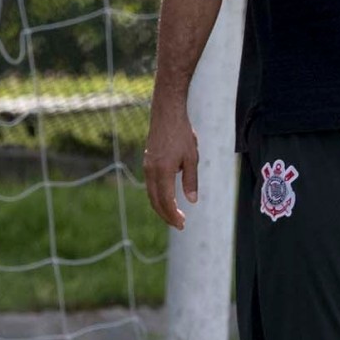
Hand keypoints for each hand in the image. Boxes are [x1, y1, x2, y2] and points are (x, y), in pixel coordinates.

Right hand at [143, 104, 198, 229]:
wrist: (166, 114)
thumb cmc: (182, 134)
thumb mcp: (192, 158)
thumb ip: (191, 180)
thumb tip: (192, 201)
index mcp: (163, 171)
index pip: (166, 201)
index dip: (173, 215)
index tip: (182, 224)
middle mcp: (151, 171)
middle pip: (156, 201)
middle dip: (167, 215)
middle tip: (180, 225)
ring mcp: (147, 167)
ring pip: (152, 194)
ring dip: (162, 207)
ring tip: (174, 215)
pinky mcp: (147, 163)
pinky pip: (151, 186)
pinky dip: (158, 196)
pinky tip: (168, 199)